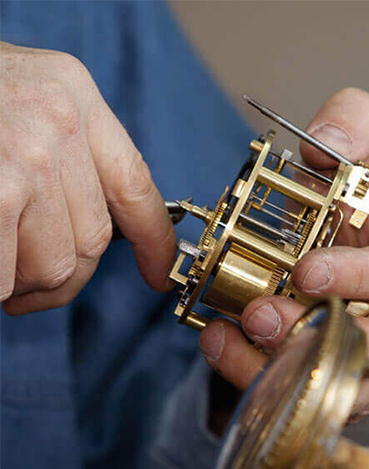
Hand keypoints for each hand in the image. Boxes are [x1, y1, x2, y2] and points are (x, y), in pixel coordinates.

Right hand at [0, 42, 174, 313]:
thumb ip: (65, 150)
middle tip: (26, 281)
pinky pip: (9, 274)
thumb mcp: (21, 96)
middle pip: (92, 240)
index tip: (159, 273)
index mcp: (73, 93)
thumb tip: (92, 232)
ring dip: (19, 279)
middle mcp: (60, 121)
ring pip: (53, 265)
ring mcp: (26, 157)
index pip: (135, 184)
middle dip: (60, 275)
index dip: (153, 240)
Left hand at [199, 88, 368, 418]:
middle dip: (321, 336)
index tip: (307, 271)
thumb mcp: (357, 161)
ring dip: (284, 368)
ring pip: (349, 387)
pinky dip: (264, 380)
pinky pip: (317, 399)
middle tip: (260, 315)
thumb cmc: (358, 217)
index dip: (362, 274)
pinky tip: (223, 347)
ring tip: (229, 337)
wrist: (351, 263)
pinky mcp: (359, 391)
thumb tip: (327, 138)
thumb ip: (353, 127)